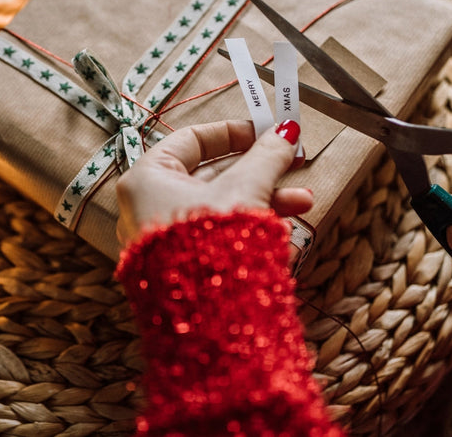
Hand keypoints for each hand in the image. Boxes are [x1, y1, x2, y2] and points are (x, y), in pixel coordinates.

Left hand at [116, 119, 312, 248]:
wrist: (205, 319)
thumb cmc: (210, 247)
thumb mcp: (245, 190)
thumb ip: (266, 157)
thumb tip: (286, 132)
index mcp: (147, 179)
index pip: (192, 140)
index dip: (234, 133)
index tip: (267, 132)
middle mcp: (148, 207)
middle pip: (211, 176)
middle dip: (260, 172)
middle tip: (293, 163)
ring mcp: (162, 240)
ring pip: (218, 208)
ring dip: (263, 201)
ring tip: (304, 204)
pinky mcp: (180, 267)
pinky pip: (215, 237)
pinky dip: (247, 230)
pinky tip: (284, 235)